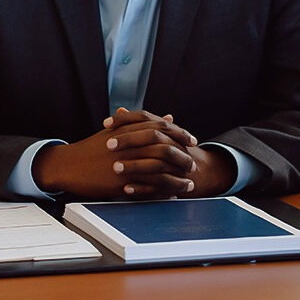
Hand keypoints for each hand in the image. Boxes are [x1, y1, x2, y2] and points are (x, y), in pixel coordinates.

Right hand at [32, 109, 196, 198]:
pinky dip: (162, 192)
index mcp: (129, 128)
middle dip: (182, 156)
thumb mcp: (118, 130)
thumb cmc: (94, 147)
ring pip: (159, 170)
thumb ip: (146, 124)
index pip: (162, 127)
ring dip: (176, 179)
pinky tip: (171, 195)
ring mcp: (125, 163)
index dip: (180, 133)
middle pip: (164, 147)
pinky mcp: (120, 181)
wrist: (70, 164)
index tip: (192, 140)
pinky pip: (147, 188)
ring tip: (188, 185)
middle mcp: (129, 143)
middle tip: (193, 164)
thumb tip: (170, 117)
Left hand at [105, 109, 236, 198]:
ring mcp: (177, 163)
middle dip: (129, 140)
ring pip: (157, 162)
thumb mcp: (153, 135)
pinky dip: (142, 188)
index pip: (145, 117)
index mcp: (166, 129)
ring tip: (115, 168)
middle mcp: (173, 143)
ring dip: (135, 166)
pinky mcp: (175, 184)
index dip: (125, 119)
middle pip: (153, 137)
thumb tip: (120, 110)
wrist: (194, 170)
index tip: (106, 123)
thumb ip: (137, 125)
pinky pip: (159, 186)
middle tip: (108, 145)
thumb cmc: (164, 149)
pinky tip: (126, 188)